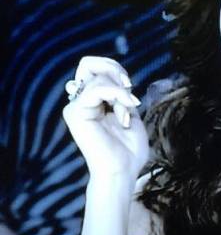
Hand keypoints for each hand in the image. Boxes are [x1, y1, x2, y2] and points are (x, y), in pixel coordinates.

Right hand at [63, 57, 149, 182]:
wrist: (122, 171)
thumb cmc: (129, 150)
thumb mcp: (129, 113)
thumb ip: (121, 93)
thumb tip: (117, 75)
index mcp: (91, 101)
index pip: (96, 67)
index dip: (116, 70)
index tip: (130, 89)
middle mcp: (80, 101)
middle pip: (89, 63)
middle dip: (114, 70)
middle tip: (128, 89)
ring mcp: (75, 106)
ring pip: (97, 77)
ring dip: (120, 94)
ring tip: (126, 114)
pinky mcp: (74, 112)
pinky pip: (96, 88)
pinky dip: (117, 95)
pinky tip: (124, 114)